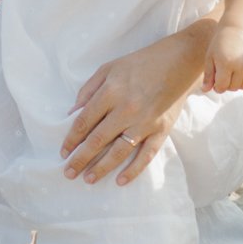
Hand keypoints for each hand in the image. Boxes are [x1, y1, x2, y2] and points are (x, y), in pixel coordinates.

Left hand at [60, 26, 204, 184]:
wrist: (178, 62)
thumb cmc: (139, 64)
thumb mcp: (109, 68)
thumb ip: (88, 90)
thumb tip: (72, 114)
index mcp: (110, 92)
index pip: (84, 121)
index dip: (71, 139)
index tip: (63, 152)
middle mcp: (126, 109)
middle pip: (97, 140)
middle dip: (80, 159)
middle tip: (68, 173)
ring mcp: (144, 122)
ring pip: (119, 151)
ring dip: (102, 168)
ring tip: (88, 180)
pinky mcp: (161, 130)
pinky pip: (146, 155)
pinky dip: (134, 170)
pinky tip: (121, 181)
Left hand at [205, 23, 242, 93]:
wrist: (236, 31)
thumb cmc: (219, 45)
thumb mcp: (210, 58)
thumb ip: (208, 76)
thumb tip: (204, 90)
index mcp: (226, 63)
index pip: (221, 87)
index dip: (217, 86)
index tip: (215, 79)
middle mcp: (241, 65)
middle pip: (232, 88)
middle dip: (226, 84)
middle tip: (223, 73)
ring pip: (242, 87)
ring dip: (236, 83)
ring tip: (231, 71)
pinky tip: (240, 71)